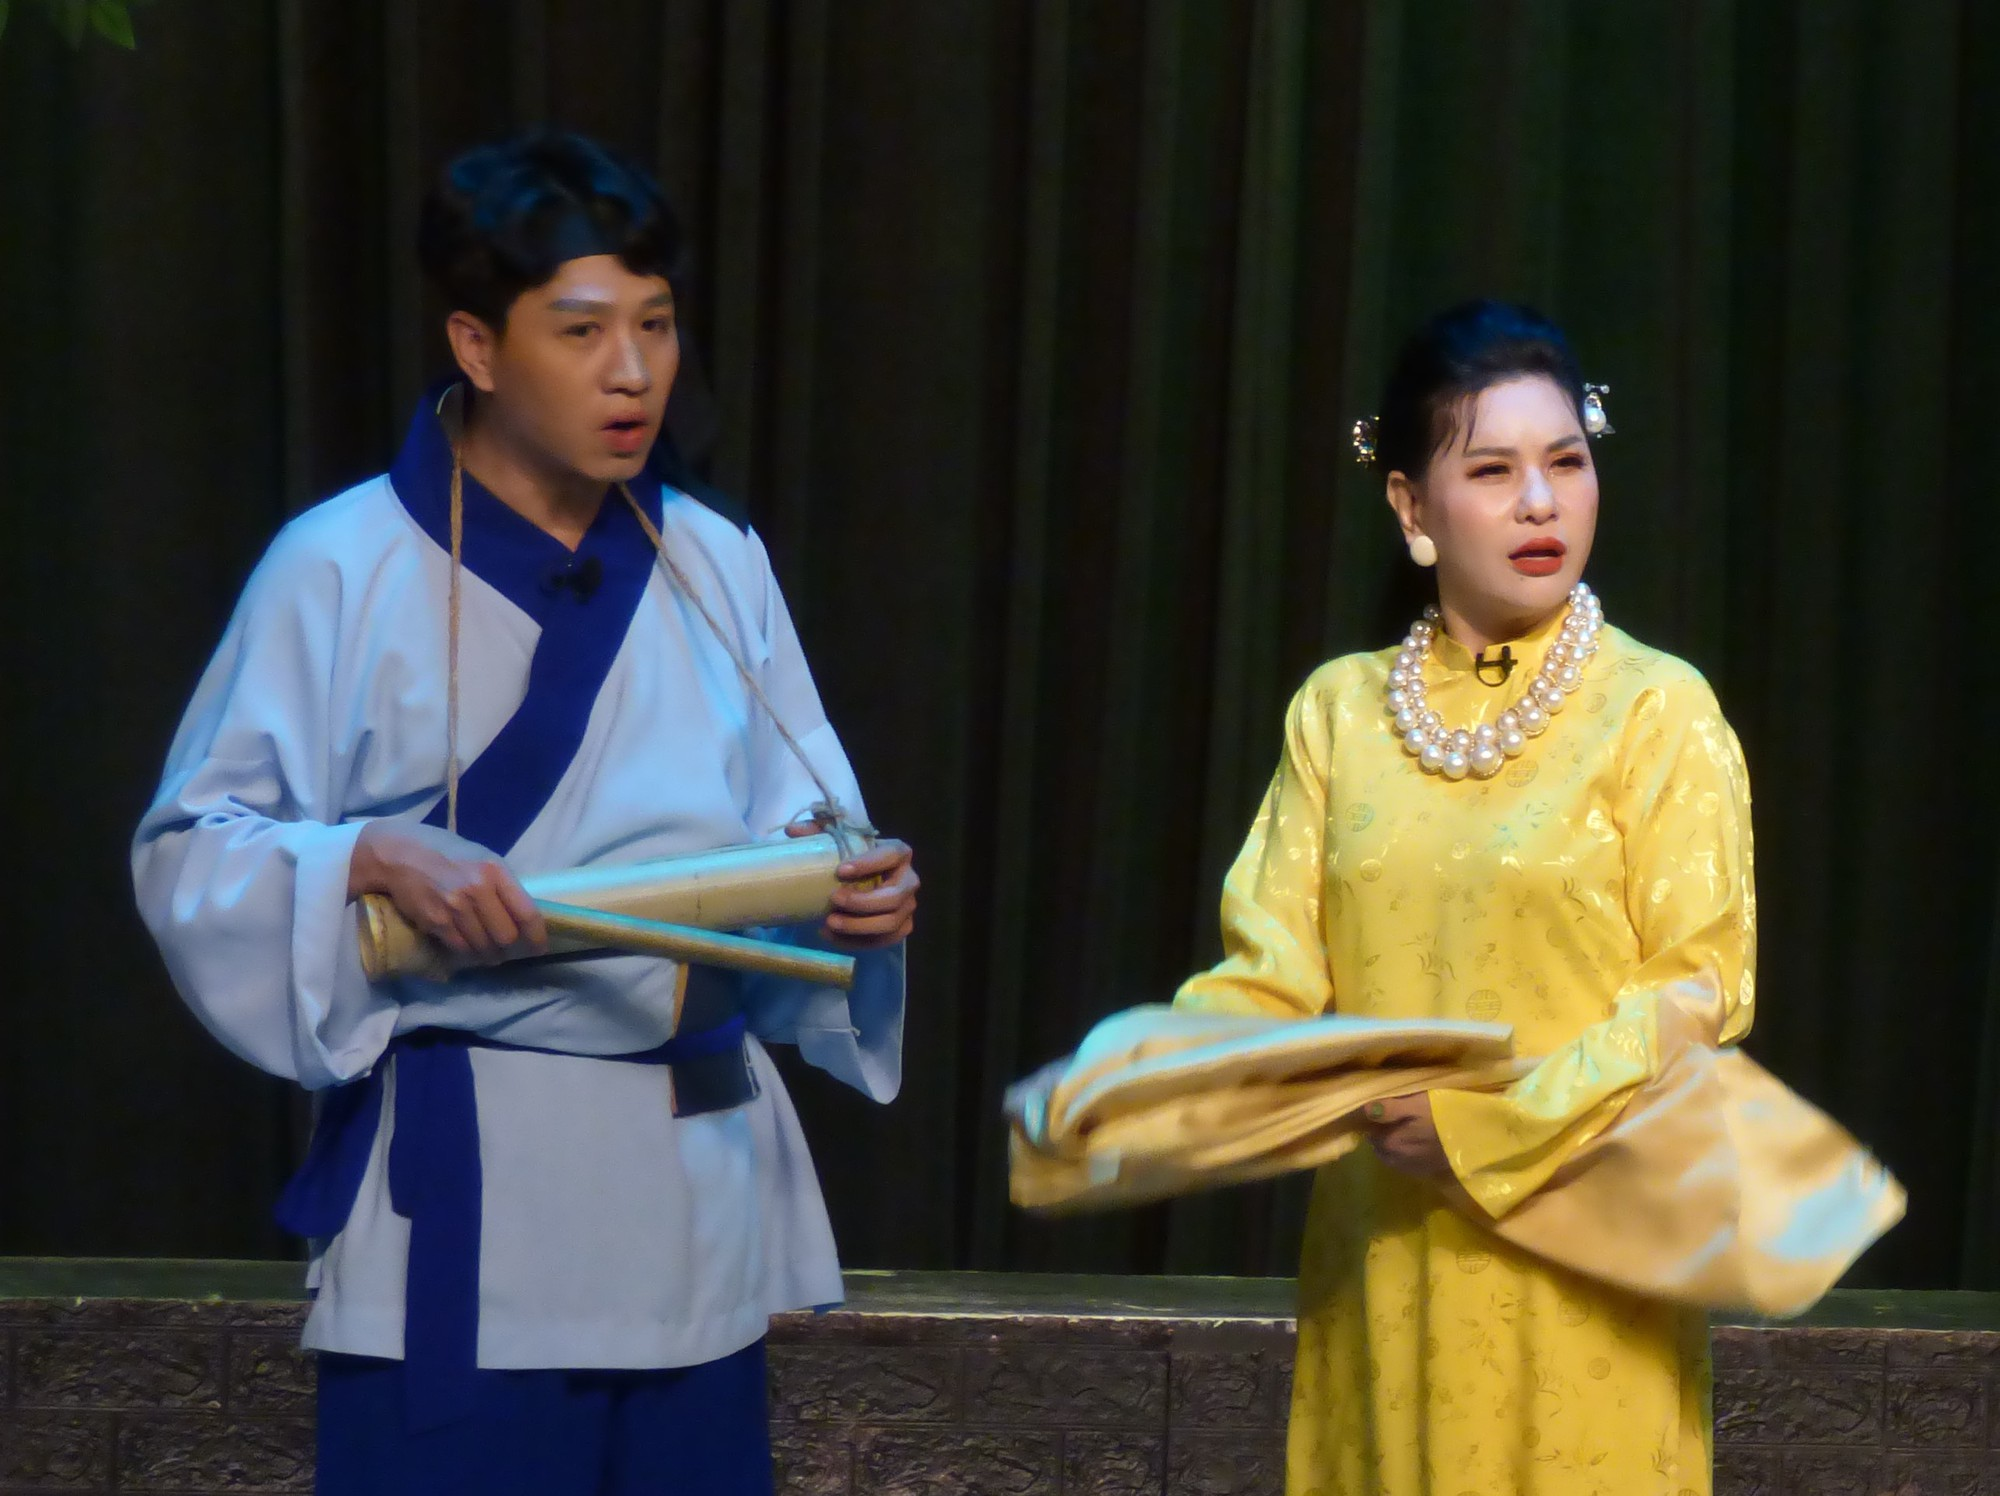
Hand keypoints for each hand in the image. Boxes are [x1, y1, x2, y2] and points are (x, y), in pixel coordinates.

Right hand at [348, 821, 546, 965]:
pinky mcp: (435, 921)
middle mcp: (478, 889)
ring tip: (490, 954)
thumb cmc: (447, 853)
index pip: (527, 912)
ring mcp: (455, 907)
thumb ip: (502, 884)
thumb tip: (520, 914)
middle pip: (506, 936)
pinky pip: (460, 947)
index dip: (536, 935)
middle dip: (510, 949)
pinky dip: (468, 952)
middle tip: (508, 951)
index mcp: (495, 871)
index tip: (539, 947)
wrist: (400, 854)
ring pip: (483, 946)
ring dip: (489, 955)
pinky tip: (470, 949)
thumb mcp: (483, 858)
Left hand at [785, 820, 918, 949]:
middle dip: (863, 902)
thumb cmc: (850, 856)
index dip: (868, 864)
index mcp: (899, 852)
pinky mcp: (900, 927)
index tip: (840, 871)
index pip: (891, 855)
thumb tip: (792, 831)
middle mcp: (909, 880)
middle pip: (894, 897)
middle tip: (833, 900)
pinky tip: (832, 936)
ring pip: (891, 923)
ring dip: (859, 927)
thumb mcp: (835, 839)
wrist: (861, 878)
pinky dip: (857, 942)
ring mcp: (907, 907)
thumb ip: (817, 832)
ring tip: (828, 923)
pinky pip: (884, 940)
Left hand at [1363, 1093, 1452, 1179]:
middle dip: (1382, 1133)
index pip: (1369, 1132)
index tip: (1384, 1109)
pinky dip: (1406, 1153)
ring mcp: (1411, 1168)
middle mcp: (1396, 1159)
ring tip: (1407, 1130)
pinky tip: (1418, 1143)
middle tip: (1396, 1118)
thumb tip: (1363, 1110)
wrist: (1475, 1141)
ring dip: (1394, 1145)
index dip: (1374, 1120)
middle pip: (1379, 1146)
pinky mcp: (1426, 1172)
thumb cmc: (1443, 1116)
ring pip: (1392, 1155)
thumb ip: (1389, 1109)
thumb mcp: (1416, 1103)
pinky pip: (1406, 1163)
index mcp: (1389, 1142)